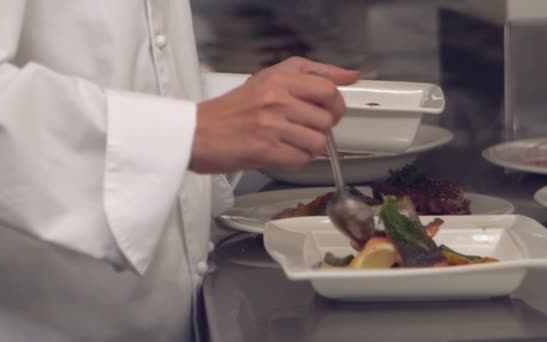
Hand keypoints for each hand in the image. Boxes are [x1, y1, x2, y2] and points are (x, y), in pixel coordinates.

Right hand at [190, 57, 359, 172]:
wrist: (196, 133)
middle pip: (327, 118)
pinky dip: (297, 159)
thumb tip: (350, 76)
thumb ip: (310, 73)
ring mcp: (272, 125)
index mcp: (279, 78)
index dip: (337, 103)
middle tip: (308, 128)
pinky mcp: (266, 149)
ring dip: (310, 146)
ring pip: (318, 141)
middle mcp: (277, 98)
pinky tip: (282, 152)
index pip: (328, 88)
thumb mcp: (268, 79)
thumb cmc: (232, 109)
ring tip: (292, 142)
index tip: (333, 109)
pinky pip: (302, 158)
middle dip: (324, 128)